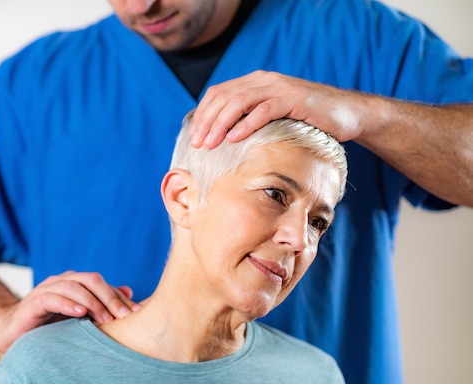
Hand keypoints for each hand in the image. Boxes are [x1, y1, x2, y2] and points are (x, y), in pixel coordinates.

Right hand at [0, 270, 139, 351]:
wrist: (12, 332)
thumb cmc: (48, 325)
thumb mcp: (79, 316)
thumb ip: (101, 303)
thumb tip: (130, 292)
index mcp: (75, 283)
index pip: (102, 284)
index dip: (120, 297)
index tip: (137, 312)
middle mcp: (62, 282)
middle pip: (91, 280)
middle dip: (110, 297)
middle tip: (124, 315)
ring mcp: (47, 289)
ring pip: (74, 286)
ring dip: (92, 302)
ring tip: (106, 318)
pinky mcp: (34, 302)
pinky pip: (52, 298)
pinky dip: (67, 304)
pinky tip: (80, 313)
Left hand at [190, 70, 367, 147]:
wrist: (348, 115)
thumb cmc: (308, 122)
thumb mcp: (274, 118)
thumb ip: (251, 120)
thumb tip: (223, 140)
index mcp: (255, 82)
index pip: (218, 93)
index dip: (203, 114)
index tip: (194, 137)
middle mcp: (264, 80)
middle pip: (224, 97)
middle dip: (207, 121)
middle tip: (197, 143)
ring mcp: (279, 87)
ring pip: (239, 102)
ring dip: (221, 123)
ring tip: (210, 143)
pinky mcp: (294, 99)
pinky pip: (264, 109)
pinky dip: (246, 123)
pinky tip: (234, 138)